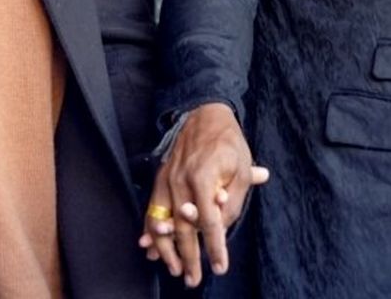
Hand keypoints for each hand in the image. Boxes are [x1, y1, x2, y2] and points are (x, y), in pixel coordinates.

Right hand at [138, 102, 268, 287]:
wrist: (205, 112)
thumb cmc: (228, 141)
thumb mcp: (242, 166)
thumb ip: (234, 198)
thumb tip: (224, 225)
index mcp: (203, 176)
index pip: (209, 221)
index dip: (215, 246)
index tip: (220, 266)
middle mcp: (180, 179)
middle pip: (183, 226)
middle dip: (188, 256)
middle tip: (193, 279)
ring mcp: (167, 178)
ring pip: (162, 220)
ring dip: (167, 248)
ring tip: (173, 268)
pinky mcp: (161, 176)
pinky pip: (152, 207)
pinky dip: (149, 228)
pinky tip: (148, 245)